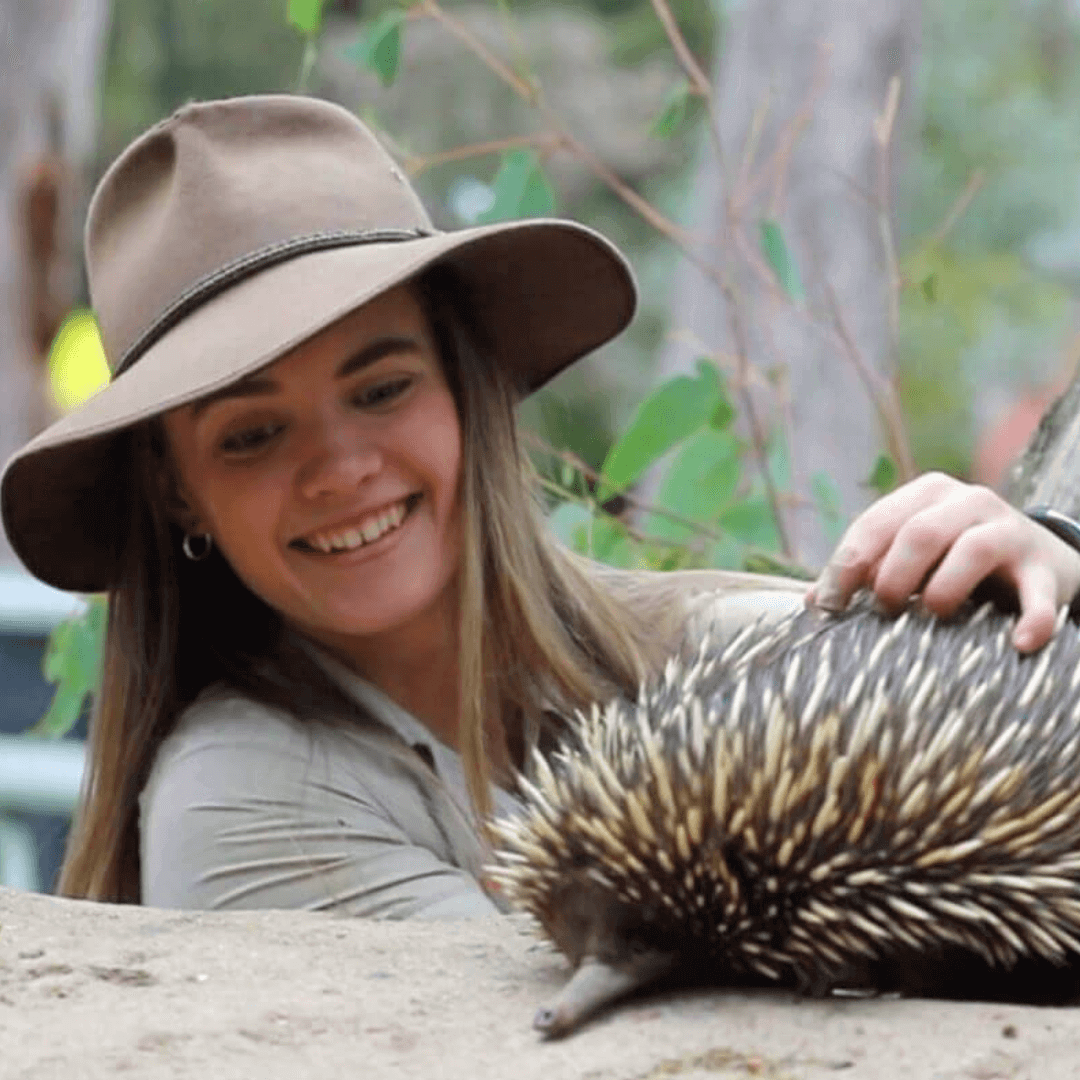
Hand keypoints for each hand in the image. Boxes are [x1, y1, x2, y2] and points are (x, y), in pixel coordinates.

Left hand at [807, 472, 1079, 651]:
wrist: (1040, 560)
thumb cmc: (953, 560)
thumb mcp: (911, 556)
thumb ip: (866, 571)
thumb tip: (812, 601)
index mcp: (925, 495)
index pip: (873, 526)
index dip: (844, 567)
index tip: (827, 606)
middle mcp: (968, 502)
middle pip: (920, 532)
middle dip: (893, 576)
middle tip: (885, 610)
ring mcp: (1010, 531)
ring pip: (974, 549)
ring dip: (945, 589)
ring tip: (934, 615)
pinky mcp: (1045, 568)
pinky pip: (1039, 593)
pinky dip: (1032, 619)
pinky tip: (1018, 644)